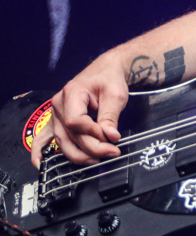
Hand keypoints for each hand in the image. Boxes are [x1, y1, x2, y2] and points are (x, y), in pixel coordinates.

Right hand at [30, 52, 127, 167]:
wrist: (105, 72)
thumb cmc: (109, 80)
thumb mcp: (116, 95)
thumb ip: (111, 117)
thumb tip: (110, 137)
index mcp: (71, 93)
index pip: (76, 121)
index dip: (93, 133)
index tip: (112, 137)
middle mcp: (58, 105)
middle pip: (69, 134)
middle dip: (91, 148)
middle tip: (112, 152)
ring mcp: (55, 114)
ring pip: (61, 141)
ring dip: (78, 154)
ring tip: (97, 159)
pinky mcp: (56, 121)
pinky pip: (43, 138)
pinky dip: (39, 151)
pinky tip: (39, 163)